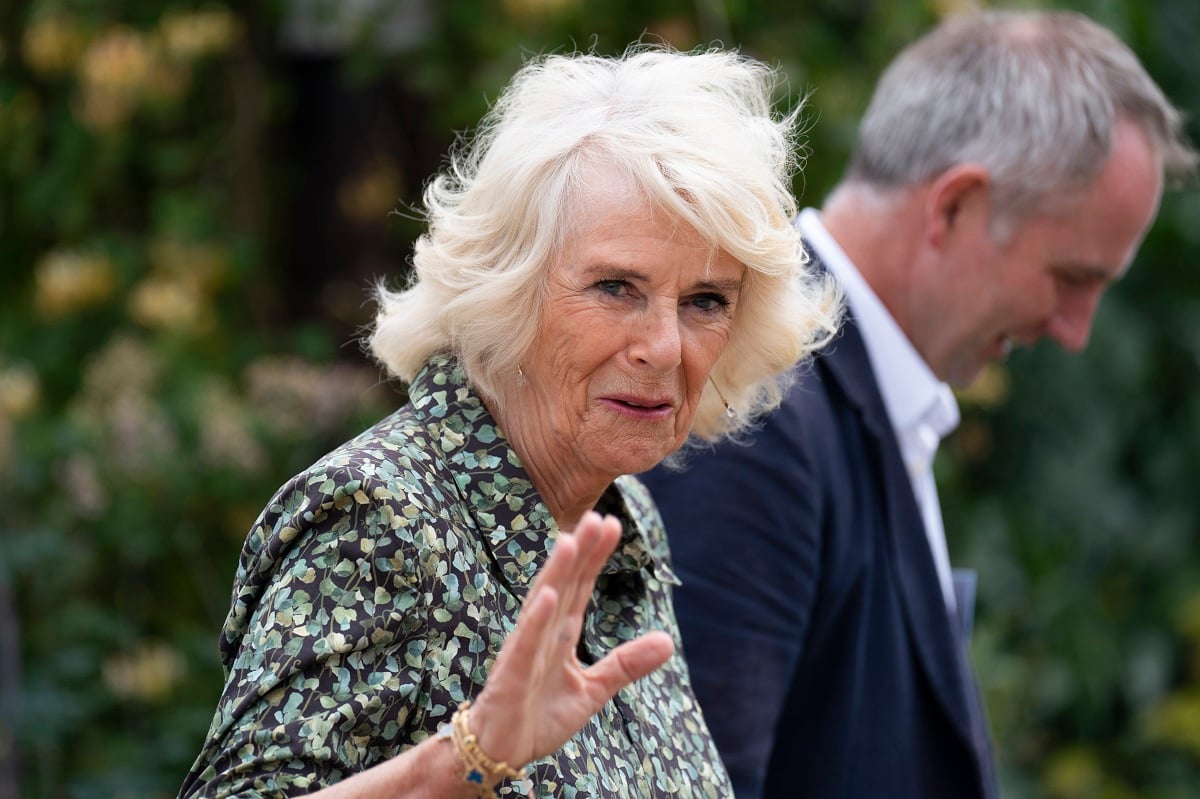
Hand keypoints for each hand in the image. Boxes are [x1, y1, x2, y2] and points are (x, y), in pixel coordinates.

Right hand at [466, 511, 674, 769]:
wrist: (500, 752)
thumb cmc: (539, 715)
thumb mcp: (594, 690)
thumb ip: (626, 664)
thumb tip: (668, 640)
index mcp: (561, 634)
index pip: (581, 586)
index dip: (595, 556)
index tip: (611, 524)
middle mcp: (543, 633)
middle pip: (564, 585)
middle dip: (580, 551)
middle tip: (597, 516)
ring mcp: (525, 651)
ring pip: (542, 604)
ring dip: (556, 572)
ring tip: (570, 540)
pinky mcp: (512, 676)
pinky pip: (525, 645)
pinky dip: (535, 620)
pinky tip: (546, 596)